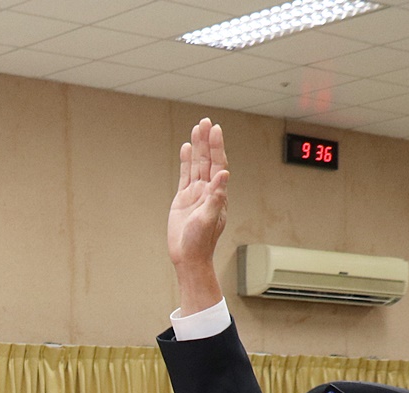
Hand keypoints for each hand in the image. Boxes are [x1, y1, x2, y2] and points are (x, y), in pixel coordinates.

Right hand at [167, 118, 228, 314]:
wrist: (189, 256)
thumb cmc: (201, 242)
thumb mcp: (209, 218)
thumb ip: (217, 196)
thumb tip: (224, 175)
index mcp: (217, 193)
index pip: (218, 164)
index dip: (217, 147)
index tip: (215, 129)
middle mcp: (208, 190)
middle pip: (208, 159)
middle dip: (207, 140)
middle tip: (205, 121)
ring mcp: (196, 193)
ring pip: (197, 164)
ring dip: (197, 147)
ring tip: (197, 128)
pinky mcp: (183, 198)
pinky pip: (185, 175)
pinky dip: (186, 161)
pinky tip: (186, 148)